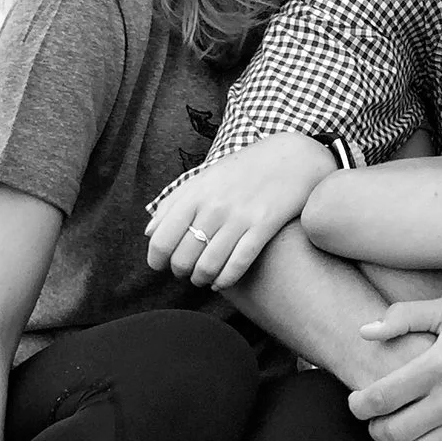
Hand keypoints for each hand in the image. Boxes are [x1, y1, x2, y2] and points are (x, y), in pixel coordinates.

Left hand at [145, 135, 336, 289]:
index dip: (157, 260)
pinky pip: (238, 264)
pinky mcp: (264, 226)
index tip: (162, 265)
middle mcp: (214, 206)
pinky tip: (221, 282)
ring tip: (203, 279)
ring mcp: (240, 217)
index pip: (161, 239)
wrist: (292, 158)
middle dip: (181, 272)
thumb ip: (174, 203)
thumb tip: (149, 232)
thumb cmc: (244, 170)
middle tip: (186, 272)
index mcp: (195, 193)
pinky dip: (225, 280)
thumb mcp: (205, 178)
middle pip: (183, 257)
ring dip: (202, 279)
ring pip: (208, 265)